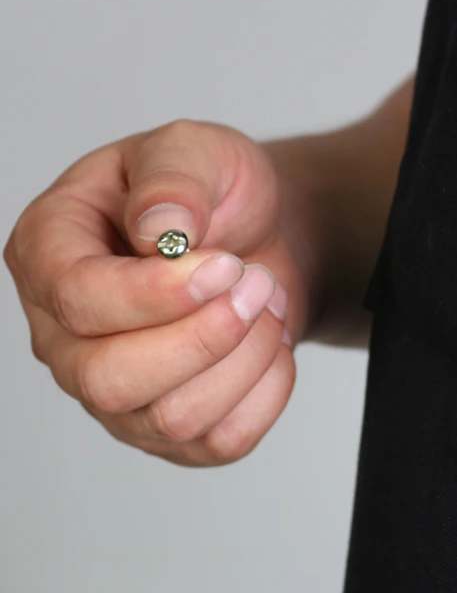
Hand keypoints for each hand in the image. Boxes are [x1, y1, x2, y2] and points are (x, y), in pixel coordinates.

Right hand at [4, 119, 309, 466]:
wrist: (259, 240)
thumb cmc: (216, 195)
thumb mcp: (197, 151)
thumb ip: (173, 178)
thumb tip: (159, 230)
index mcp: (51, 255)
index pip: (77, 301)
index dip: (158, 293)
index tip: (227, 264)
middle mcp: (67, 337)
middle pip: (109, 380)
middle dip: (205, 335)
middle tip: (256, 283)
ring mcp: (117, 393)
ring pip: (172, 418)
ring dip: (246, 357)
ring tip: (266, 303)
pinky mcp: (171, 430)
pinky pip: (222, 441)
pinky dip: (267, 390)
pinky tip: (270, 344)